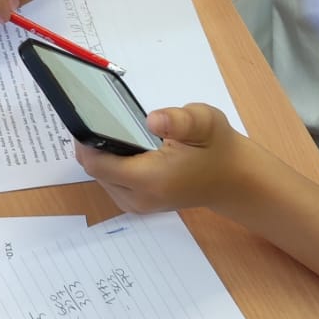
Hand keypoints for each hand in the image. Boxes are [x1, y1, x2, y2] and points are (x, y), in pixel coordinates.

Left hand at [76, 103, 246, 214]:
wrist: (234, 180)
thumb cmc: (218, 148)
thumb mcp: (205, 122)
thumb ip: (179, 120)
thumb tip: (153, 119)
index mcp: (151, 179)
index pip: (98, 163)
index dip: (86, 139)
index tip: (85, 115)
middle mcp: (139, 198)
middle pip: (95, 170)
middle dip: (91, 144)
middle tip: (95, 115)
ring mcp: (138, 204)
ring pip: (100, 177)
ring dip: (99, 154)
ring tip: (108, 128)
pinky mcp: (138, 203)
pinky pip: (111, 182)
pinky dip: (110, 163)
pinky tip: (120, 144)